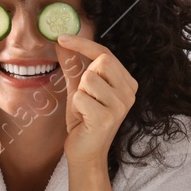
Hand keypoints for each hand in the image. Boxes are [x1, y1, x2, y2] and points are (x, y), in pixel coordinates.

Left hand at [57, 34, 136, 166]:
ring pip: (89, 79)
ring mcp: (121, 106)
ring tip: (84, 109)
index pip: (106, 53)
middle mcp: (129, 93)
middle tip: (85, 96)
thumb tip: (61, 43)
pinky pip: (81, 97)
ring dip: (79, 94)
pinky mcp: (107, 118)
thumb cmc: (84, 120)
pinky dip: (76, 107)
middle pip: (101, 61)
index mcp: (127, 83)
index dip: (83, 43)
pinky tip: (83, 119)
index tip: (61, 38)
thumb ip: (73, 65)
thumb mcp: (79, 89)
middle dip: (85, 76)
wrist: (86, 153)